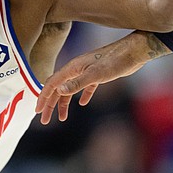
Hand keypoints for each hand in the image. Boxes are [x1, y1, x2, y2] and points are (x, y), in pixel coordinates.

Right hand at [35, 31, 167, 123]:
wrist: (134, 52)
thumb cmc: (115, 61)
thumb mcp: (95, 75)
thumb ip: (77, 84)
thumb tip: (58, 91)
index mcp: (72, 68)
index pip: (51, 84)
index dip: (43, 98)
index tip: (38, 111)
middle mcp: (76, 69)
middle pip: (58, 88)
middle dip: (50, 104)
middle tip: (45, 120)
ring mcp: (86, 71)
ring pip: (69, 89)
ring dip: (64, 103)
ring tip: (62, 118)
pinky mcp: (97, 74)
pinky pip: (84, 87)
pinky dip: (81, 96)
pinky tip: (82, 104)